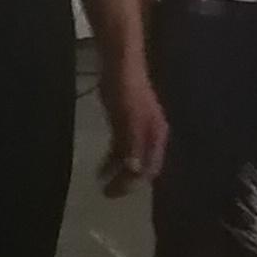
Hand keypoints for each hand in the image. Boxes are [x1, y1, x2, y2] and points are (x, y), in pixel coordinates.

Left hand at [100, 58, 167, 192]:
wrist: (120, 63)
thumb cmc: (126, 90)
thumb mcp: (128, 118)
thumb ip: (132, 142)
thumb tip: (135, 169)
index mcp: (155, 134)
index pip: (150, 167)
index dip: (134, 183)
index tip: (115, 193)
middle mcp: (150, 135)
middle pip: (141, 166)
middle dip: (126, 181)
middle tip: (107, 193)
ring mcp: (137, 128)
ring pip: (130, 158)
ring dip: (118, 172)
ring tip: (102, 184)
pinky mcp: (125, 122)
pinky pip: (121, 147)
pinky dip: (112, 160)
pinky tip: (100, 168)